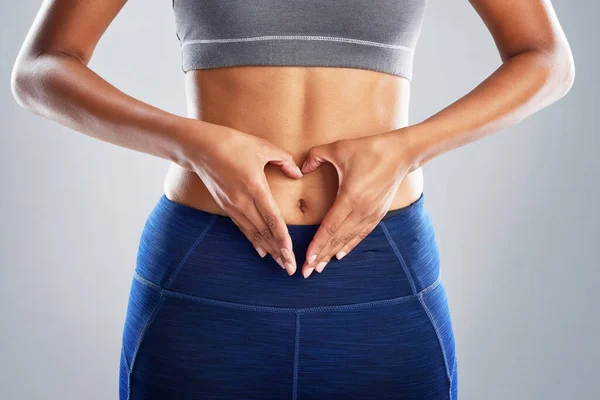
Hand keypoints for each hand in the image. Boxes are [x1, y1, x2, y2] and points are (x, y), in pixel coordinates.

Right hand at [179, 121, 302, 274]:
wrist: (201, 147)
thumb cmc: (233, 143)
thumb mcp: (263, 147)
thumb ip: (285, 161)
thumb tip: (298, 174)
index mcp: (255, 188)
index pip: (272, 220)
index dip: (282, 239)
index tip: (290, 254)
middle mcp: (243, 202)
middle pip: (264, 232)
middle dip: (278, 252)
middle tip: (290, 269)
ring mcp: (233, 206)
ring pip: (254, 233)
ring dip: (268, 249)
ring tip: (280, 264)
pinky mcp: (226, 206)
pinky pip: (242, 228)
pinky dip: (253, 240)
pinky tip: (261, 251)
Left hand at [299, 129, 418, 277]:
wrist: (401, 153)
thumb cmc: (369, 149)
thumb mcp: (338, 148)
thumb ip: (315, 156)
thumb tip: (301, 168)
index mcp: (350, 197)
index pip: (330, 227)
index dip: (318, 244)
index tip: (307, 259)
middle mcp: (362, 210)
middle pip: (338, 238)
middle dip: (321, 256)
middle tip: (307, 271)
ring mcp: (371, 214)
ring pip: (349, 239)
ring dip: (333, 254)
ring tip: (320, 267)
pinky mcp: (378, 213)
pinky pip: (361, 234)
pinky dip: (350, 245)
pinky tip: (340, 255)